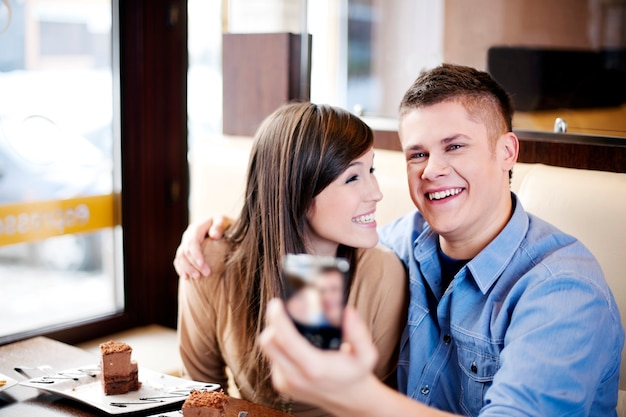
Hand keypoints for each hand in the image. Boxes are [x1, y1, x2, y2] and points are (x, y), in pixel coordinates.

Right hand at [173, 215, 232, 278]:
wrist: (221, 226)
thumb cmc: (224, 224)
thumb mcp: (224, 221)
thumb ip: (219, 226)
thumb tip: (214, 235)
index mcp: (196, 228)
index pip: (192, 242)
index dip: (196, 254)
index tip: (203, 265)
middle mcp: (188, 235)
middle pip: (186, 251)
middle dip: (194, 264)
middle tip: (206, 274)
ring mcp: (185, 243)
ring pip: (180, 257)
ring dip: (187, 268)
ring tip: (197, 277)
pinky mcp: (185, 251)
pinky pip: (179, 260)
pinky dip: (181, 269)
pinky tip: (186, 277)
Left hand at [258, 299, 378, 410]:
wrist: (348, 400)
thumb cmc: (356, 374)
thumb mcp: (367, 355)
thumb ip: (359, 333)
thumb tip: (348, 312)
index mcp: (315, 367)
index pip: (286, 339)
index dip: (278, 318)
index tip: (276, 303)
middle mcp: (295, 377)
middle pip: (267, 343)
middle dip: (272, 323)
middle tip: (282, 309)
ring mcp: (285, 382)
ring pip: (268, 350)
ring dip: (276, 335)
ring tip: (293, 328)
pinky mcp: (280, 385)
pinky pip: (273, 358)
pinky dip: (280, 348)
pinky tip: (296, 346)